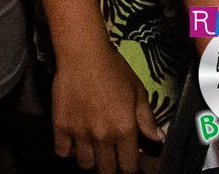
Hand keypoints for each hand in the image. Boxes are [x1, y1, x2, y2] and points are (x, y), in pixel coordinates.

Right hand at [52, 41, 162, 173]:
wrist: (84, 56)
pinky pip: (63, 152)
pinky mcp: (60, 127)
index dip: (130, 170)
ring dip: (91, 160)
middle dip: (111, 168)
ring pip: (85, 165)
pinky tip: (75, 141)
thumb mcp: (138, 92)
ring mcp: (80, 134)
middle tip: (111, 160)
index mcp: (125, 129)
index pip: (128, 166)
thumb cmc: (115, 70)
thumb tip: (158, 139)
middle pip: (106, 170)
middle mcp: (102, 136)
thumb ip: (147, 119)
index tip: (128, 166)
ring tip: (94, 150)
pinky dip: (69, 151)